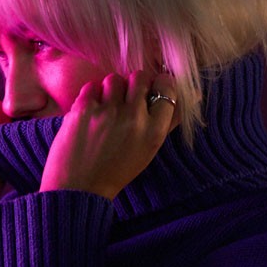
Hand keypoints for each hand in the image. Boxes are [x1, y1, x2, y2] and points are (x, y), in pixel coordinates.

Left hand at [40, 71, 177, 199]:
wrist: (79, 189)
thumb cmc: (115, 172)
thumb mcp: (147, 151)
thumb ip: (164, 123)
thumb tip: (187, 95)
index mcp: (154, 132)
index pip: (167, 90)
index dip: (160, 84)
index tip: (152, 88)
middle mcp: (134, 119)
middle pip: (140, 77)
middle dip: (133, 84)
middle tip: (125, 98)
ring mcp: (108, 112)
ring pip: (114, 79)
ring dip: (111, 89)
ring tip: (105, 106)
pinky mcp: (83, 109)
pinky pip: (92, 86)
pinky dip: (91, 95)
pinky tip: (90, 111)